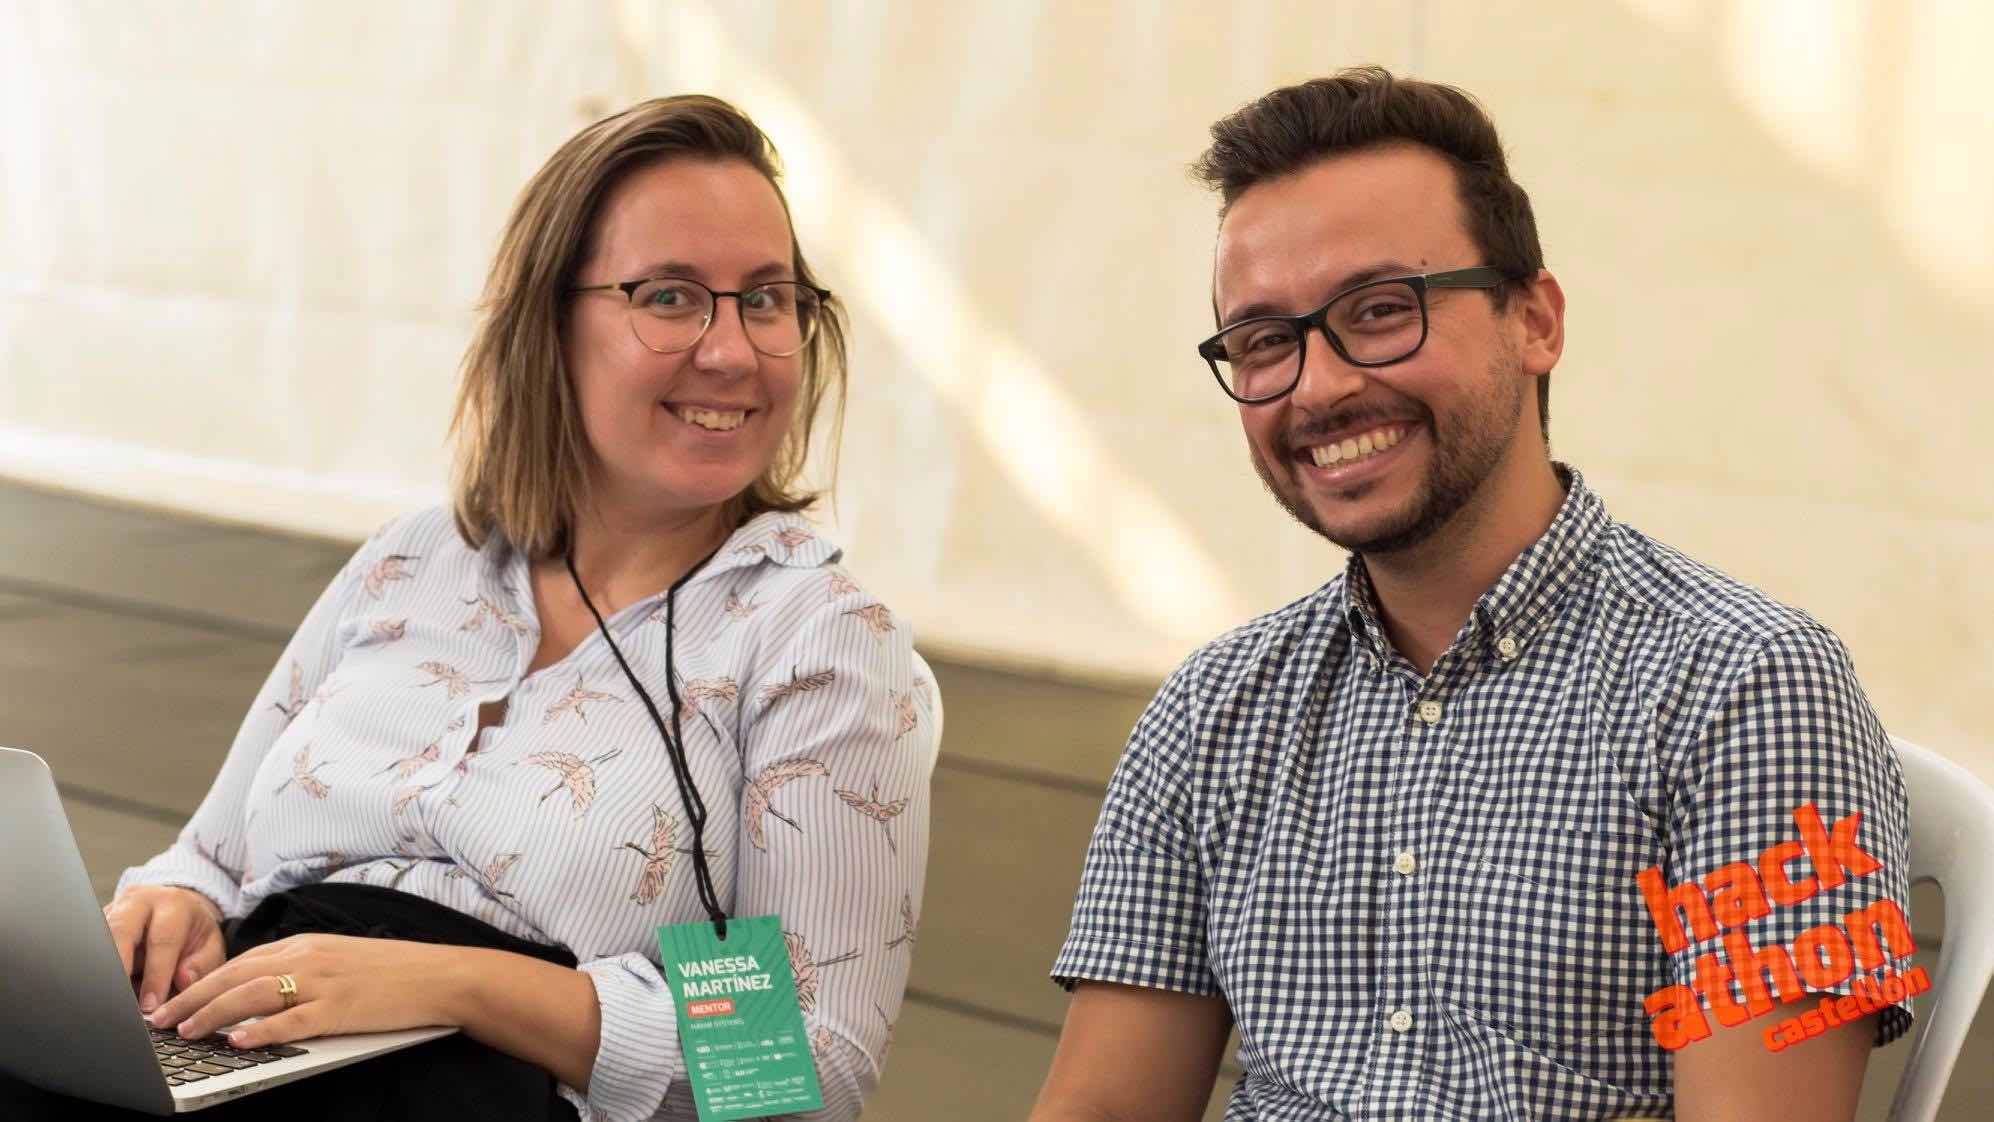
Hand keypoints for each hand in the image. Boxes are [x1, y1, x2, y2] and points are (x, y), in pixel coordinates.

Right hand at [104, 886, 226, 1014]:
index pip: (162, 940)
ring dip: (108, 970)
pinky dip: (101, 968)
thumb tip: (184, 981)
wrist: (176, 910)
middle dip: (120, 969)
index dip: (156, 975)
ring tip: (118, 998)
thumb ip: (202, 965)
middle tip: (125, 1002)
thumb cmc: (192, 933)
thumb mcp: (210, 945)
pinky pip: (93, 946)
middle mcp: (139, 902)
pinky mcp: (98, 922)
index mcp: (173, 904)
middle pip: (120, 932)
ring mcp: (113, 910)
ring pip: (102, 939)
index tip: (151, 1005)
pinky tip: (109, 989)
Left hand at [147, 933, 456, 1049]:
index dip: (200, 984)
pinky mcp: (339, 1009)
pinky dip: (259, 1030)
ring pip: (252, 995)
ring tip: (186, 1032)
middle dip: (192, 999)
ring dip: (213, 1013)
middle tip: (160, 1021)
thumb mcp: (339, 958)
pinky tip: (236, 1041)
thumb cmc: (393, 971)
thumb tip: (257, 989)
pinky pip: (290, 1021)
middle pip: (235, 976)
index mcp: (306, 945)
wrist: (439, 975)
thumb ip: (300, 968)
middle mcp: (308, 958)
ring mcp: (323, 983)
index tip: (173, 1002)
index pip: (239, 962)